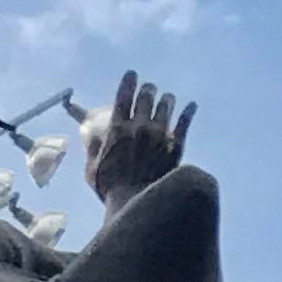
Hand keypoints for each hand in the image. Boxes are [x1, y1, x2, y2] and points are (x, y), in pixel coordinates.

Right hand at [84, 70, 196, 212]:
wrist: (137, 206)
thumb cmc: (111, 191)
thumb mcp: (92, 171)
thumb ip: (91, 149)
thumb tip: (90, 136)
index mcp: (118, 128)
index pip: (124, 95)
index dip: (129, 81)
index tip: (132, 74)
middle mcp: (140, 126)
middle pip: (147, 95)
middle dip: (148, 89)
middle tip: (149, 90)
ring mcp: (160, 135)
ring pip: (166, 104)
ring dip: (166, 99)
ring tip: (167, 99)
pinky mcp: (175, 146)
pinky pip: (185, 123)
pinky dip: (188, 112)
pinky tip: (192, 106)